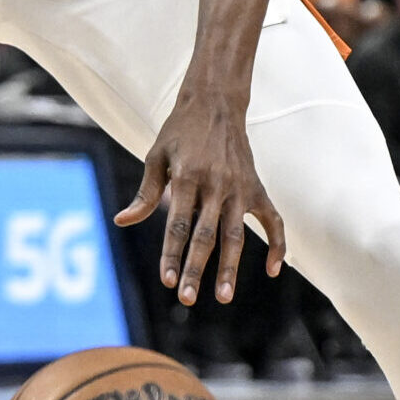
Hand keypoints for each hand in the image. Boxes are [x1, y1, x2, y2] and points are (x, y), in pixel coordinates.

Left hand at [113, 91, 284, 306]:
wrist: (216, 101)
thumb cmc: (180, 130)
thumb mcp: (157, 155)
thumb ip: (145, 192)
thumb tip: (122, 221)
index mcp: (187, 177)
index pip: (177, 224)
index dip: (171, 254)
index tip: (167, 281)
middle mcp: (215, 184)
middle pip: (205, 235)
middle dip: (195, 269)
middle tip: (187, 299)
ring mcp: (240, 187)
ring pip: (236, 234)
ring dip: (231, 267)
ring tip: (224, 296)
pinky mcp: (257, 187)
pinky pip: (273, 220)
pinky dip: (277, 244)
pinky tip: (273, 271)